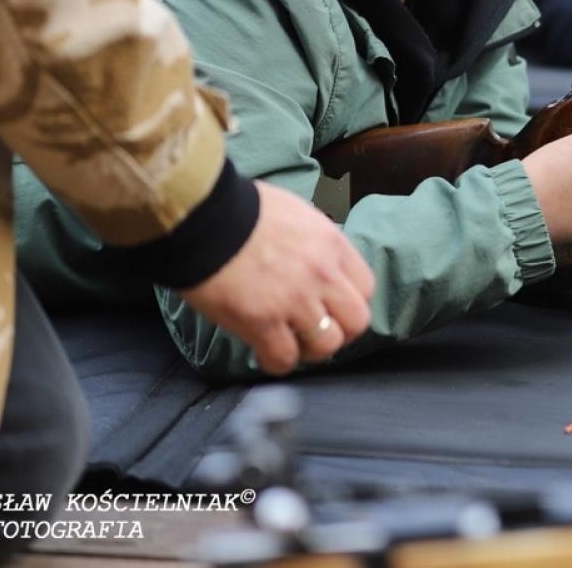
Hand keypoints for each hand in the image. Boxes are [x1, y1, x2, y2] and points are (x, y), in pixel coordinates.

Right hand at [180, 180, 376, 375]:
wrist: (205, 218)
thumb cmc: (244, 209)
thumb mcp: (297, 215)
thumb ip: (316, 243)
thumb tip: (319, 260)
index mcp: (332, 245)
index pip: (366, 287)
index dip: (350, 301)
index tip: (333, 306)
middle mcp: (322, 275)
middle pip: (356, 321)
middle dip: (339, 331)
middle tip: (316, 330)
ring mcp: (294, 301)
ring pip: (326, 345)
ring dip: (309, 349)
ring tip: (290, 341)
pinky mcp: (262, 322)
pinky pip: (284, 358)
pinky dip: (277, 361)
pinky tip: (264, 351)